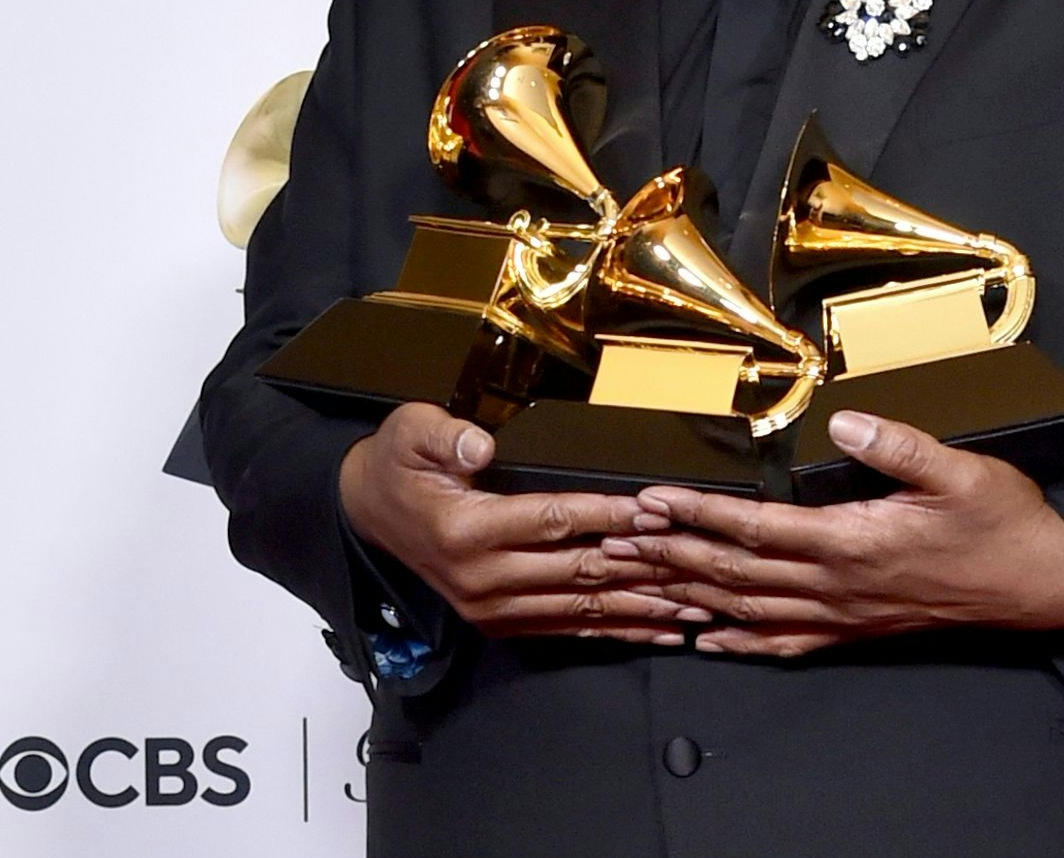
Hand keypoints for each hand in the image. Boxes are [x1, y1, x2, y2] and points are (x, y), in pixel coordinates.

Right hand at [339, 404, 708, 644]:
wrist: (367, 514)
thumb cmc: (398, 466)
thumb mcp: (409, 432)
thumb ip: (444, 436)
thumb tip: (480, 446)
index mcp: (466, 530)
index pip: (552, 520)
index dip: (607, 515)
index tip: (654, 510)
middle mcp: (482, 578)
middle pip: (579, 572)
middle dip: (643, 567)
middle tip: (697, 562)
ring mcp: (492, 608)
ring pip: (582, 608)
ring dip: (643, 607)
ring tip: (695, 604)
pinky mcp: (501, 622)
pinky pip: (569, 630)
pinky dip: (618, 631)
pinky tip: (661, 630)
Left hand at [606, 411, 1063, 657]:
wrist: (1043, 583)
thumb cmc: (1004, 521)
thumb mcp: (960, 468)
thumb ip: (897, 445)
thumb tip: (845, 422)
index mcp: (854, 542)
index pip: (757, 527)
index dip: (699, 513)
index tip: (651, 499)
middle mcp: (839, 586)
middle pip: (736, 572)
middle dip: (671, 553)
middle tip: (617, 538)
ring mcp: (846, 614)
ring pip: (749, 609)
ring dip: (689, 593)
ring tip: (640, 578)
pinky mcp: (858, 629)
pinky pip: (785, 642)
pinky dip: (738, 641)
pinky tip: (705, 639)